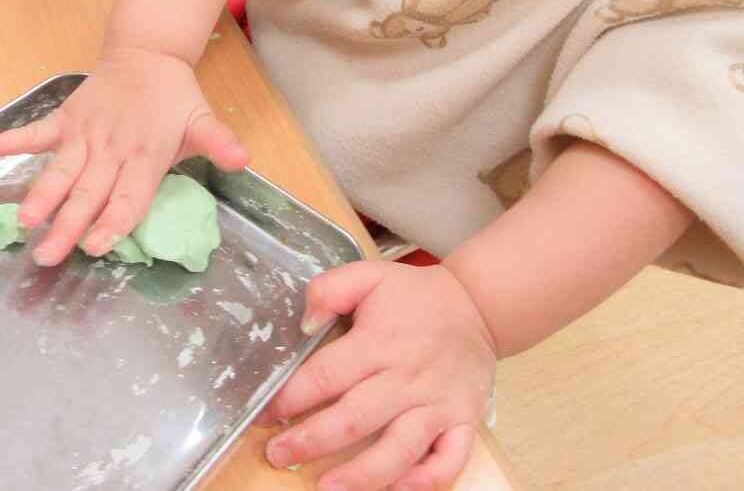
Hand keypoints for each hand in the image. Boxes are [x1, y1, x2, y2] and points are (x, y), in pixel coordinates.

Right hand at [0, 46, 248, 265]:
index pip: (128, 195)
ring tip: (24, 221)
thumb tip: (243, 159)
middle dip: (68, 226)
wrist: (147, 54)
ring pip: (60, 170)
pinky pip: (34, 133)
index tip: (95, 247)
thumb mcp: (201, 121)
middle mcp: (111, 148)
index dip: (112, 221)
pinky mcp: (65, 119)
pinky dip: (8, 141)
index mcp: (145, 155)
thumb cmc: (174, 99)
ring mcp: (84, 132)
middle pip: (88, 193)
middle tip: (47, 257)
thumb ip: (218, 142)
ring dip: (40, 195)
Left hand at [261, 261, 496, 490]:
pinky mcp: (463, 422)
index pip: (326, 375)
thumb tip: (305, 323)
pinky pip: (448, 460)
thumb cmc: (415, 295)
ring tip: (328, 489)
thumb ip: (329, 290)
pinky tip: (396, 489)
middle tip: (278, 456)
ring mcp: (438, 404)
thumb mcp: (368, 274)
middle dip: (312, 442)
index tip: (265, 414)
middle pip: (355, 419)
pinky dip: (425, 481)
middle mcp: (407, 378)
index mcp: (379, 342)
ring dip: (362, 475)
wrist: (478, 304)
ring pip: (399, 449)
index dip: (291, 398)